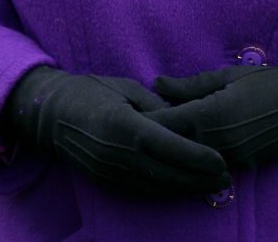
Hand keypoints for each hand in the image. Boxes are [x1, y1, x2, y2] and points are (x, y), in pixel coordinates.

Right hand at [0, 65, 231, 197]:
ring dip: (186, 189)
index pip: (169, 147)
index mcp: (126, 126)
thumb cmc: (92, 90)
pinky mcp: (106, 180)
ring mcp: (112, 171)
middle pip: (167, 174)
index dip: (197, 157)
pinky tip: (182, 187)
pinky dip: (165, 190)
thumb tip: (183, 116)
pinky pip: (142, 189)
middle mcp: (119, 154)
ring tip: (212, 186)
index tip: (221, 161)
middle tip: (226, 179)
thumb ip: (156, 104)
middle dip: (199, 179)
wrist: (51, 113)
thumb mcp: (127, 87)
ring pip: (156, 187)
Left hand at [142, 64, 277, 170]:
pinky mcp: (236, 166)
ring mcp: (225, 158)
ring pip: (185, 160)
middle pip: (170, 146)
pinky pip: (203, 165)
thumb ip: (191, 84)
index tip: (127, 112)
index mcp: (209, 114)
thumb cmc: (269, 84)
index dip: (143, 118)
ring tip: (149, 139)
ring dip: (168, 150)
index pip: (164, 122)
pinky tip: (180, 149)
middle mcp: (214, 142)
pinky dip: (188, 158)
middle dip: (151, 137)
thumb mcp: (229, 75)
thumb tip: (158, 83)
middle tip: (131, 127)